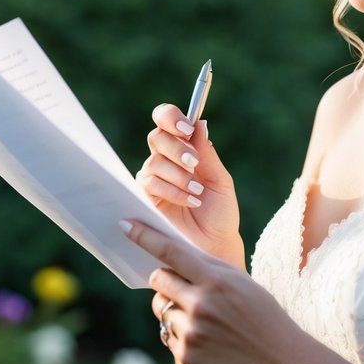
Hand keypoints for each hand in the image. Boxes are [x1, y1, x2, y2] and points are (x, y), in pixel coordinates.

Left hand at [121, 218, 296, 363]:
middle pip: (158, 279)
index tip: (125, 225)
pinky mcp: (187, 354)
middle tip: (180, 284)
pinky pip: (168, 334)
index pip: (171, 252)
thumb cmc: (261, 313)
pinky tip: (207, 337)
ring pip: (161, 307)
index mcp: (216, 280)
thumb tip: (172, 253)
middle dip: (164, 278)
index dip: (144, 236)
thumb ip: (207, 267)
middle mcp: (201, 304)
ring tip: (203, 317)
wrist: (279, 360)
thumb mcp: (240, 281)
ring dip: (174, 308)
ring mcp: (192, 331)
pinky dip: (181, 333)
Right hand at [136, 104, 242, 262]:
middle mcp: (165, 161)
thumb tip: (200, 123)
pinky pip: (149, 184)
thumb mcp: (220, 180)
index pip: (166, 120)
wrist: (214, 246)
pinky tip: (190, 200)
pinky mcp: (143, 199)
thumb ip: (208, 154)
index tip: (186, 127)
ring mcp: (152, 179)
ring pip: (154, 162)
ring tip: (197, 192)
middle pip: (156, 137)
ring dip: (179, 175)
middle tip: (194, 162)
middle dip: (176, 148)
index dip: (171, 117)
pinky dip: (172, 190)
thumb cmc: (219, 214)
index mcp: (184, 149)